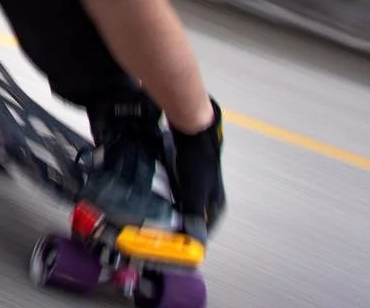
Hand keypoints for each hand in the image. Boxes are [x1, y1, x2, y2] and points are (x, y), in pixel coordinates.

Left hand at [169, 99, 225, 239]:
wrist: (194, 130)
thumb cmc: (197, 162)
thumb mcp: (194, 194)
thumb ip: (193, 218)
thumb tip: (193, 243)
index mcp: (217, 205)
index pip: (204, 231)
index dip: (189, 238)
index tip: (172, 243)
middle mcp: (211, 195)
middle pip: (194, 216)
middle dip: (178, 221)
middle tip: (160, 225)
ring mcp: (202, 182)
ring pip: (184, 201)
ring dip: (172, 206)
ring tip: (156, 208)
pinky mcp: (191, 170)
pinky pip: (178, 187)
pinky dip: (169, 191)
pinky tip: (157, 189)